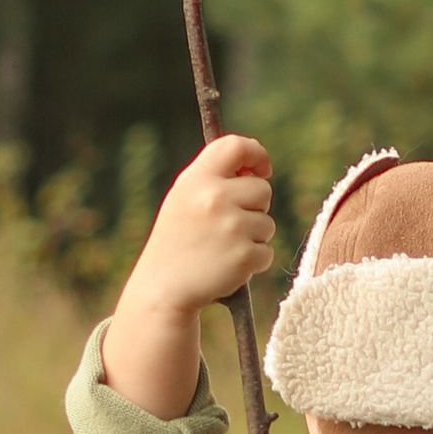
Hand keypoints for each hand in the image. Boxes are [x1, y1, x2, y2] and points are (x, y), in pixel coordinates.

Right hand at [104, 134, 276, 416]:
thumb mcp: (185, 199)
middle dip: (255, 207)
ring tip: (223, 248)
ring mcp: (232, 227)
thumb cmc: (178, 240)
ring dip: (254, 237)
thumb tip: (256, 168)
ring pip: (268, 224)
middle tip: (229, 226)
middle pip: (263, 190)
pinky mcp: (245, 256)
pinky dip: (254, 261)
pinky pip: (267, 252)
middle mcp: (215, 198)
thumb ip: (215, 180)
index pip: (236, 146)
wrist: (164, 287)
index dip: (256, 154)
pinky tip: (228, 265)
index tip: (262, 169)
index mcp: (198, 179)